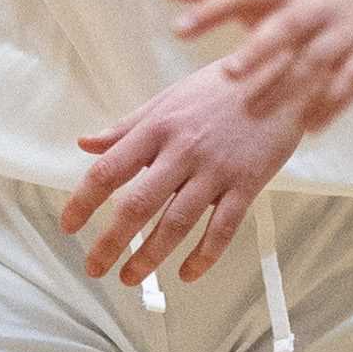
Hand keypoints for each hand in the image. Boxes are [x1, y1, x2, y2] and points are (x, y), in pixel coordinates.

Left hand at [59, 59, 311, 290]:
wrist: (283, 74)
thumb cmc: (220, 87)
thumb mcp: (168, 99)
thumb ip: (126, 127)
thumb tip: (86, 144)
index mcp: (157, 127)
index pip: (109, 170)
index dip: (83, 201)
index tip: (68, 226)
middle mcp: (182, 150)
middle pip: (137, 205)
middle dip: (111, 242)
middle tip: (94, 267)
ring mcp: (216, 169)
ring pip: (177, 223)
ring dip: (150, 256)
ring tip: (130, 277)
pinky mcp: (248, 183)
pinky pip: (223, 228)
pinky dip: (204, 256)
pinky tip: (187, 274)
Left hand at [160, 0, 352, 146]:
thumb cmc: (296, 4)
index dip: (211, 10)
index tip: (178, 29)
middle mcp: (311, 8)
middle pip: (284, 26)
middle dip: (258, 48)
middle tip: (227, 73)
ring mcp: (343, 32)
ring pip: (316, 59)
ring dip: (288, 84)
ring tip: (254, 110)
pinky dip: (332, 104)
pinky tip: (309, 127)